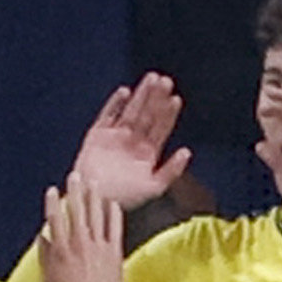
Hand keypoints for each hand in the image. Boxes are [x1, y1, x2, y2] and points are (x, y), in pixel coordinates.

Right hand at [38, 183, 126, 281]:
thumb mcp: (49, 277)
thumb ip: (45, 254)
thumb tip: (42, 237)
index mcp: (61, 249)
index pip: (55, 219)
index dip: (53, 202)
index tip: (52, 190)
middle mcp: (79, 243)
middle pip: (76, 211)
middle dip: (75, 191)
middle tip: (76, 176)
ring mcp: (98, 246)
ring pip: (96, 214)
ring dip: (94, 196)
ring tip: (94, 183)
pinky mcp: (114, 252)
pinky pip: (115, 227)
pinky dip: (114, 214)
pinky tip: (113, 203)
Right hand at [66, 74, 191, 211]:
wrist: (93, 202)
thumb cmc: (124, 199)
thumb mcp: (153, 188)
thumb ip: (171, 171)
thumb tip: (187, 151)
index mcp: (147, 153)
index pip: (161, 128)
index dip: (168, 114)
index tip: (176, 99)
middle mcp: (132, 142)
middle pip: (147, 115)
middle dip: (156, 98)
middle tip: (165, 81)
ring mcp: (115, 137)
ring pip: (130, 111)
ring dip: (140, 95)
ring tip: (151, 79)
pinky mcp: (97, 135)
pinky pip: (107, 115)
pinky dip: (115, 104)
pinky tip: (124, 92)